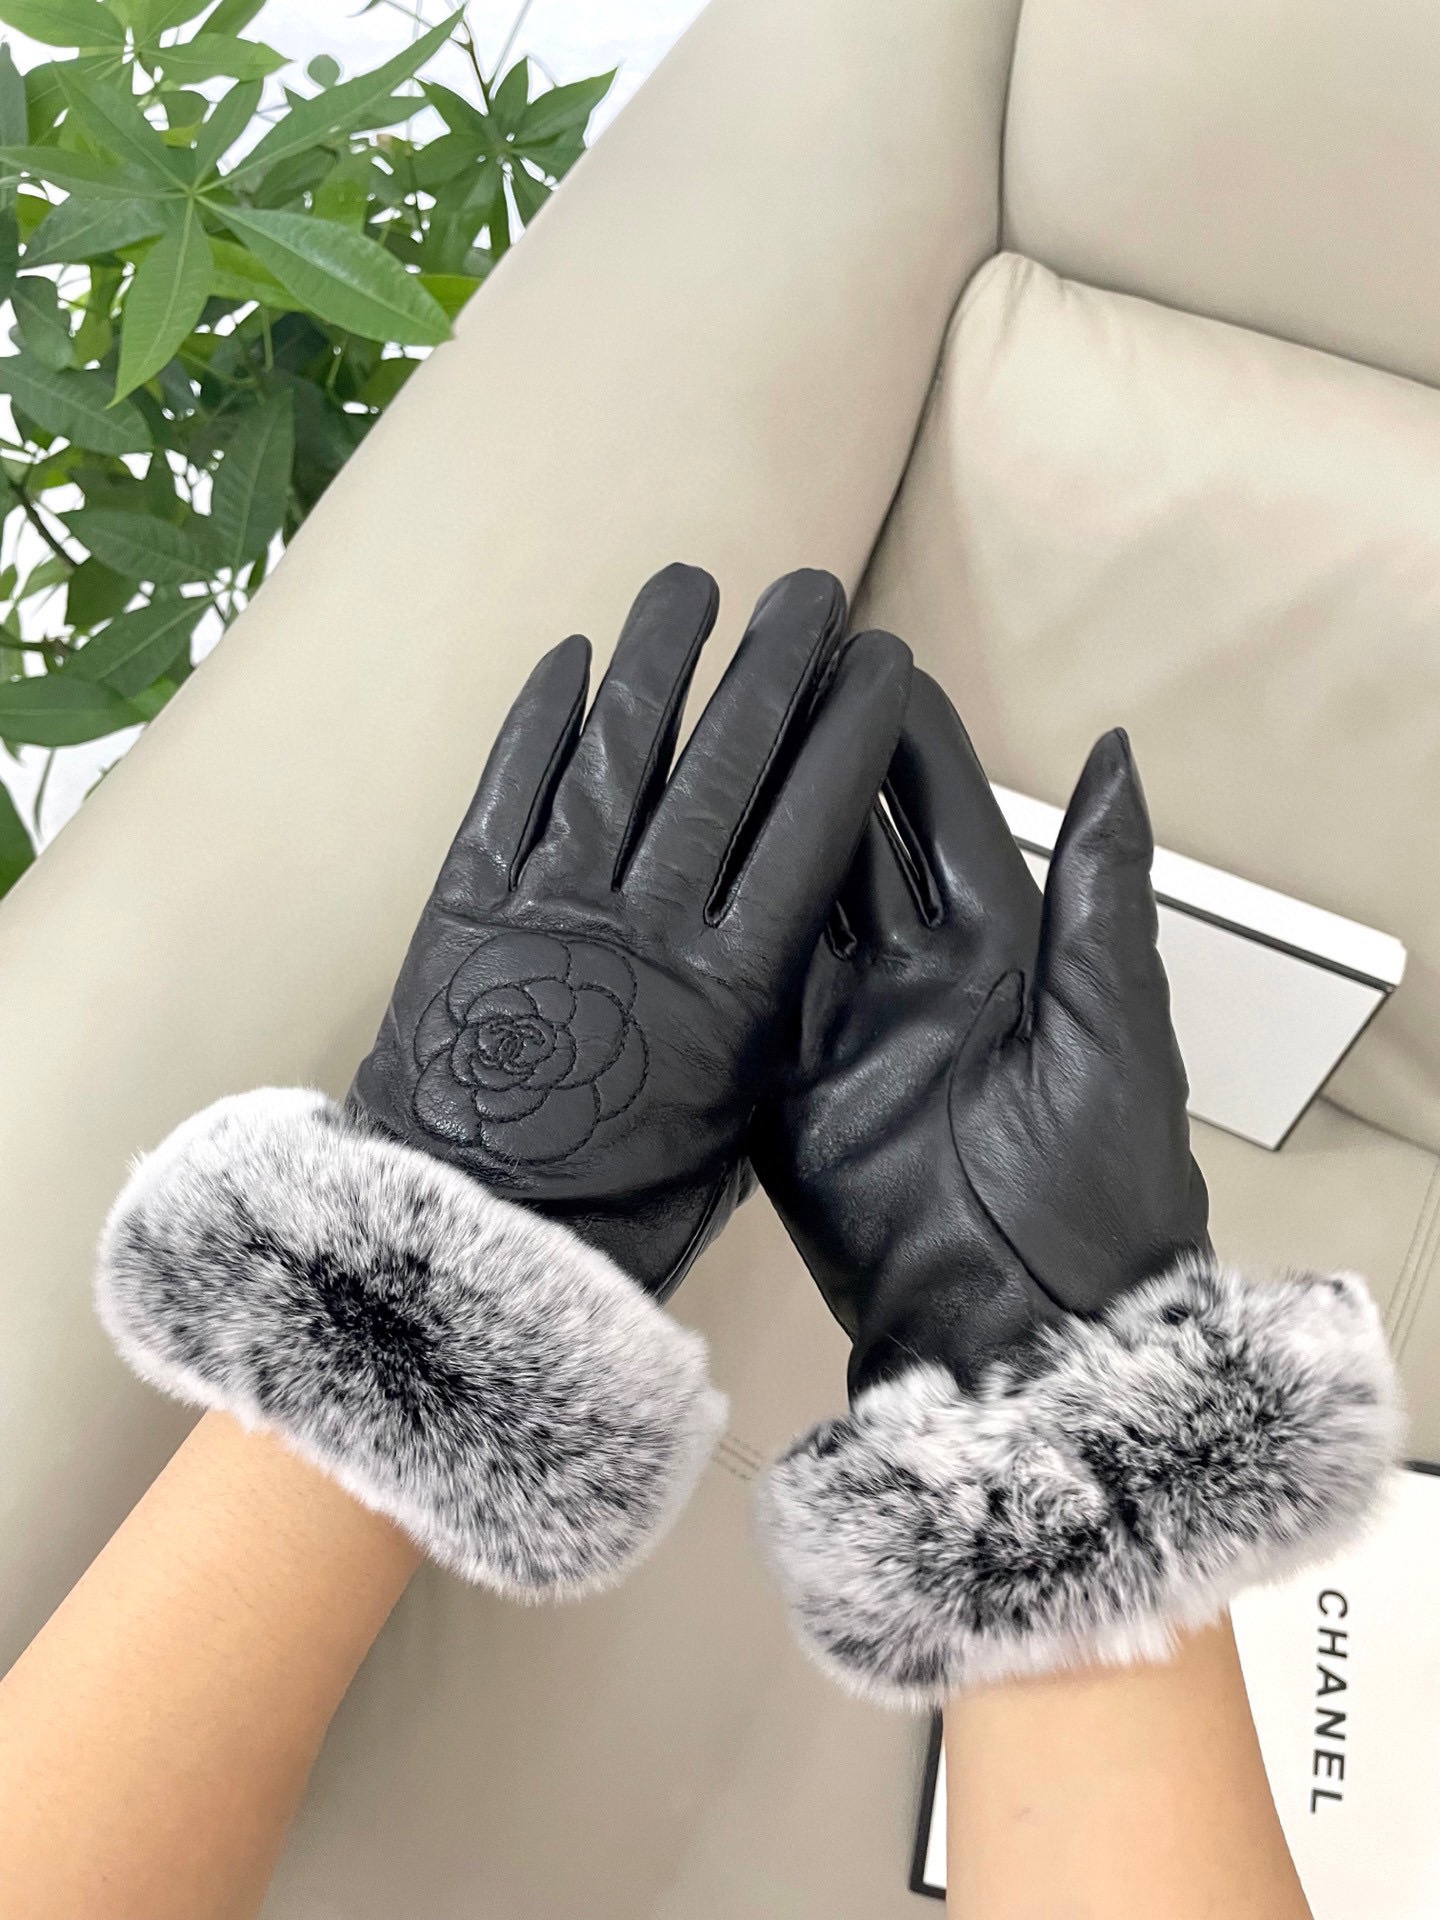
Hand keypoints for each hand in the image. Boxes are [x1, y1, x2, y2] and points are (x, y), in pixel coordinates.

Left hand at [95, 566, 908, 1603]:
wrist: (480, 1244)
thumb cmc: (625, 1206)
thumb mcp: (735, 1121)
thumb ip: (769, 1015)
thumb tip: (796, 933)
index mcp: (730, 987)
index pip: (807, 833)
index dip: (846, 739)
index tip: (880, 666)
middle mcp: (647, 926)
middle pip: (722, 773)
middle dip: (772, 674)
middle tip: (810, 593)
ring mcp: (552, 906)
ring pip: (616, 760)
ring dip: (658, 664)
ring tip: (695, 584)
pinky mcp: (467, 906)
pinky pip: (508, 795)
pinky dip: (538, 725)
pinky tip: (570, 657)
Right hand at [755, 672, 1398, 1704]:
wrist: (1027, 1328)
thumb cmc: (1097, 1178)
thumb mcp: (1111, 1024)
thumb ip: (1101, 891)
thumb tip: (1117, 751)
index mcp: (1004, 954)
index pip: (939, 820)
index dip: (902, 741)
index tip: (859, 658)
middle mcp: (916, 982)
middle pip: (853, 850)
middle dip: (811, 765)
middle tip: (758, 679)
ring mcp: (845, 1038)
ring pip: (788, 914)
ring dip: (750, 838)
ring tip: (698, 750)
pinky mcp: (784, 1097)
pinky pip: (745, 1008)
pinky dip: (710, 948)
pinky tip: (664, 880)